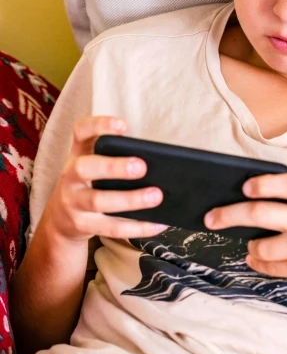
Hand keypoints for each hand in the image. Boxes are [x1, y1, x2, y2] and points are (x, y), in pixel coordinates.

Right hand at [45, 116, 167, 242]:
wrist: (60, 220)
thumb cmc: (89, 185)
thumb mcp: (93, 165)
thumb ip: (115, 157)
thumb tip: (158, 164)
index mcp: (78, 154)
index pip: (81, 131)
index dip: (99, 125)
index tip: (123, 125)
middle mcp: (70, 176)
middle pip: (84, 168)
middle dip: (113, 167)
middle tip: (141, 166)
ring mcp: (73, 202)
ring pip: (98, 201)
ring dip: (130, 199)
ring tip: (156, 196)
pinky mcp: (81, 225)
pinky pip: (112, 228)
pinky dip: (137, 227)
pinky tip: (158, 223)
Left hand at [204, 172, 286, 300]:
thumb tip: (252, 197)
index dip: (265, 184)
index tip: (245, 185)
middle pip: (261, 214)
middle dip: (229, 215)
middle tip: (211, 218)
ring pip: (260, 245)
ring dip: (250, 245)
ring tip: (253, 243)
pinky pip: (268, 266)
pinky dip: (258, 261)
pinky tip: (259, 257)